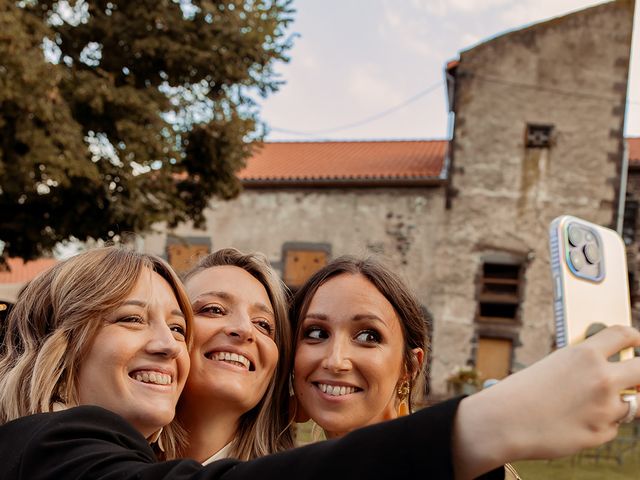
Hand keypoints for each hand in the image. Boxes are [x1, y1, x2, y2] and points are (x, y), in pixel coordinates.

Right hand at [452, 325, 639, 478]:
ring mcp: (605, 408)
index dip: (636, 337)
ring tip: (596, 406)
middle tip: (637, 377)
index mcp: (585, 355)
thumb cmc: (521, 392)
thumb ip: (583, 366)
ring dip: (622, 404)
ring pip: (634, 405)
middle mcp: (601, 379)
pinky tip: (574, 423)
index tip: (638, 342)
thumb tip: (608, 369)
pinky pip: (612, 427)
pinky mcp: (602, 434)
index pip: (623, 335)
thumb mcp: (552, 366)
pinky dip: (599, 425)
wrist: (504, 422)